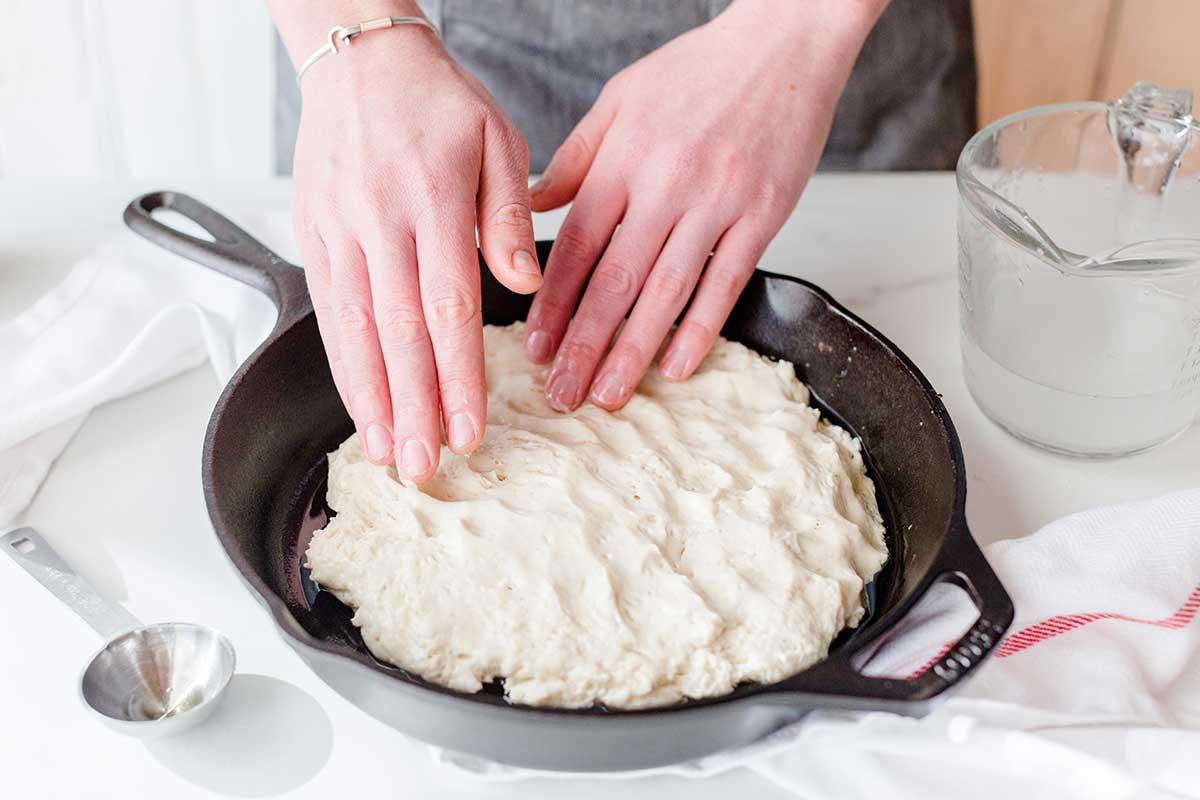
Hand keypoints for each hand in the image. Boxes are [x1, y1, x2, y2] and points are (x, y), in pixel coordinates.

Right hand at [289, 23, 539, 481]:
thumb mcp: (496, 139)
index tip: (471, 430)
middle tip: (425, 468)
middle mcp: (380, 221)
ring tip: (388, 455)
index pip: (449, 308)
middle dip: (413, 409)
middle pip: (399, 333)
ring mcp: (339, 231)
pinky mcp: (313, 235)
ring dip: (372, 399)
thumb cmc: (439, 102)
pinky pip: (329, 312)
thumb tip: (524, 281)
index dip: (459, 377)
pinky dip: (343, 365)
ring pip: (356, 331)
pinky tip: (358, 407)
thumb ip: (510, 214)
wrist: (361, 60)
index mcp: (434, 201)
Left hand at [524, 0, 882, 410]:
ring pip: (667, 292)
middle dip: (583, 345)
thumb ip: (577, 157)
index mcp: (625, 157)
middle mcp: (667, 183)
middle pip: (615, 280)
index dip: (552, 302)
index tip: (535, 347)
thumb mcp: (621, 98)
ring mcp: (718, 202)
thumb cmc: (699, 68)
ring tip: (608, 394)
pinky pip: (727, 283)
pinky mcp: (765, 215)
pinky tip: (675, 366)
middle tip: (561, 394)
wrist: (785, 40)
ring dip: (633, 351)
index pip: (576, 244)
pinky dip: (700, 329)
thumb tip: (532, 208)